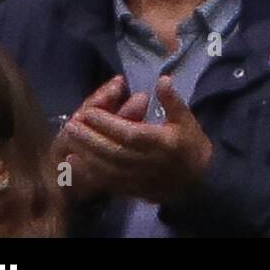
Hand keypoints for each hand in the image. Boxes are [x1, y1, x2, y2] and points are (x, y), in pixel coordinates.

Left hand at [60, 77, 213, 204]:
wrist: (199, 182)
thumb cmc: (192, 146)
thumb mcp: (187, 119)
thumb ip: (172, 100)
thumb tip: (161, 79)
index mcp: (163, 142)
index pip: (130, 133)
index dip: (108, 123)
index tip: (90, 112)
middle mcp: (148, 162)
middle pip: (113, 151)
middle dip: (90, 137)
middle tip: (71, 124)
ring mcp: (139, 178)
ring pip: (107, 167)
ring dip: (86, 153)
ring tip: (70, 138)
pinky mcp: (132, 190)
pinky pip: (107, 182)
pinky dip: (89, 172)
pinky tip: (75, 161)